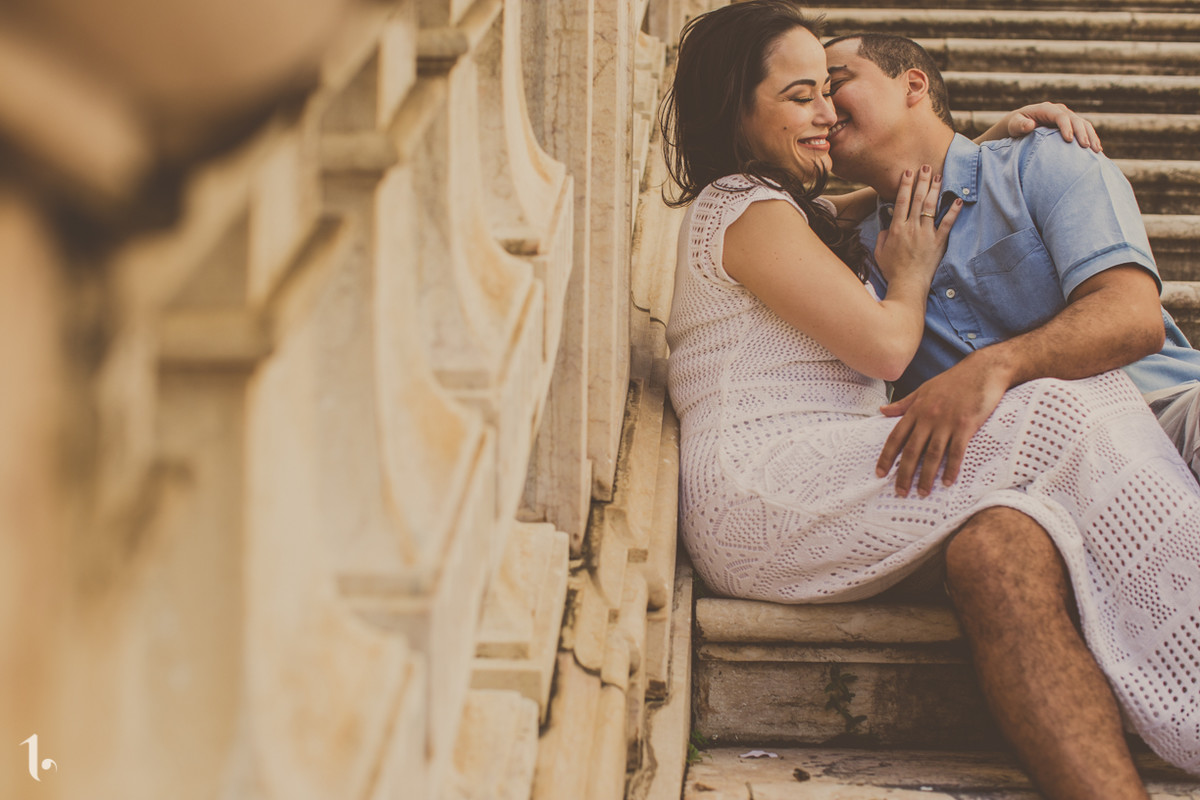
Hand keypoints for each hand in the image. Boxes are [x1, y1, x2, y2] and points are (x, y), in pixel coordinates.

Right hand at [874, 165, 962, 284]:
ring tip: (938, 176)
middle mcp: (911, 228)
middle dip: (921, 181)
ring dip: (935, 189)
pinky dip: (953, 211)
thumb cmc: (892, 270)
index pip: (900, 201)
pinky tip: (957, 200)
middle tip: (925, 166)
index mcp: (896, 229)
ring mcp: (926, 234)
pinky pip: (947, 224)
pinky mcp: (938, 242)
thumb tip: (885, 227)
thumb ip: (881, 237)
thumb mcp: (879, 253)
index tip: (908, 172)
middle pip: (916, 199)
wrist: (907, 284)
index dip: (904, 185)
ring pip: (930, 207)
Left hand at [875, 352, 1010, 496]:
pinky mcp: (966, 426)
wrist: (982, 370)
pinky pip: (956, 451)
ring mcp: (947, 422)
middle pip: (912, 450)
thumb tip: (882, 410)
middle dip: (904, 473)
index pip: (896, 437)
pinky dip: (951, 468)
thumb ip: (903, 404)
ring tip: (922, 492)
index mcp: (916, 410)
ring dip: (926, 476)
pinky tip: (947, 482)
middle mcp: (928, 417)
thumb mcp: (923, 389)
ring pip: (932, 454)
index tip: (880, 473)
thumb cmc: (953, 380)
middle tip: (900, 492)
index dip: (887, 457)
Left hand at [1002, 102, 1101, 151]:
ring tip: (1097, 150)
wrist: (1020, 124)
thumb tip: (1030, 125)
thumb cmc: (1015, 125)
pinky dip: (1091, 139)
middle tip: (1086, 147)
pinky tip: (1097, 151)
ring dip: (1091, 136)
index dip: (1066, 126)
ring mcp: (1067, 117)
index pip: (1060, 116)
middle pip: (1075, 120)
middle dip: (1082, 133)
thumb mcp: (1014, 124)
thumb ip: (1020, 125)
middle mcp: (1060, 111)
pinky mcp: (1071, 125)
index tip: (1068, 140)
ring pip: (1083, 124)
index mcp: (1047, 109)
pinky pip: (1084, 130)